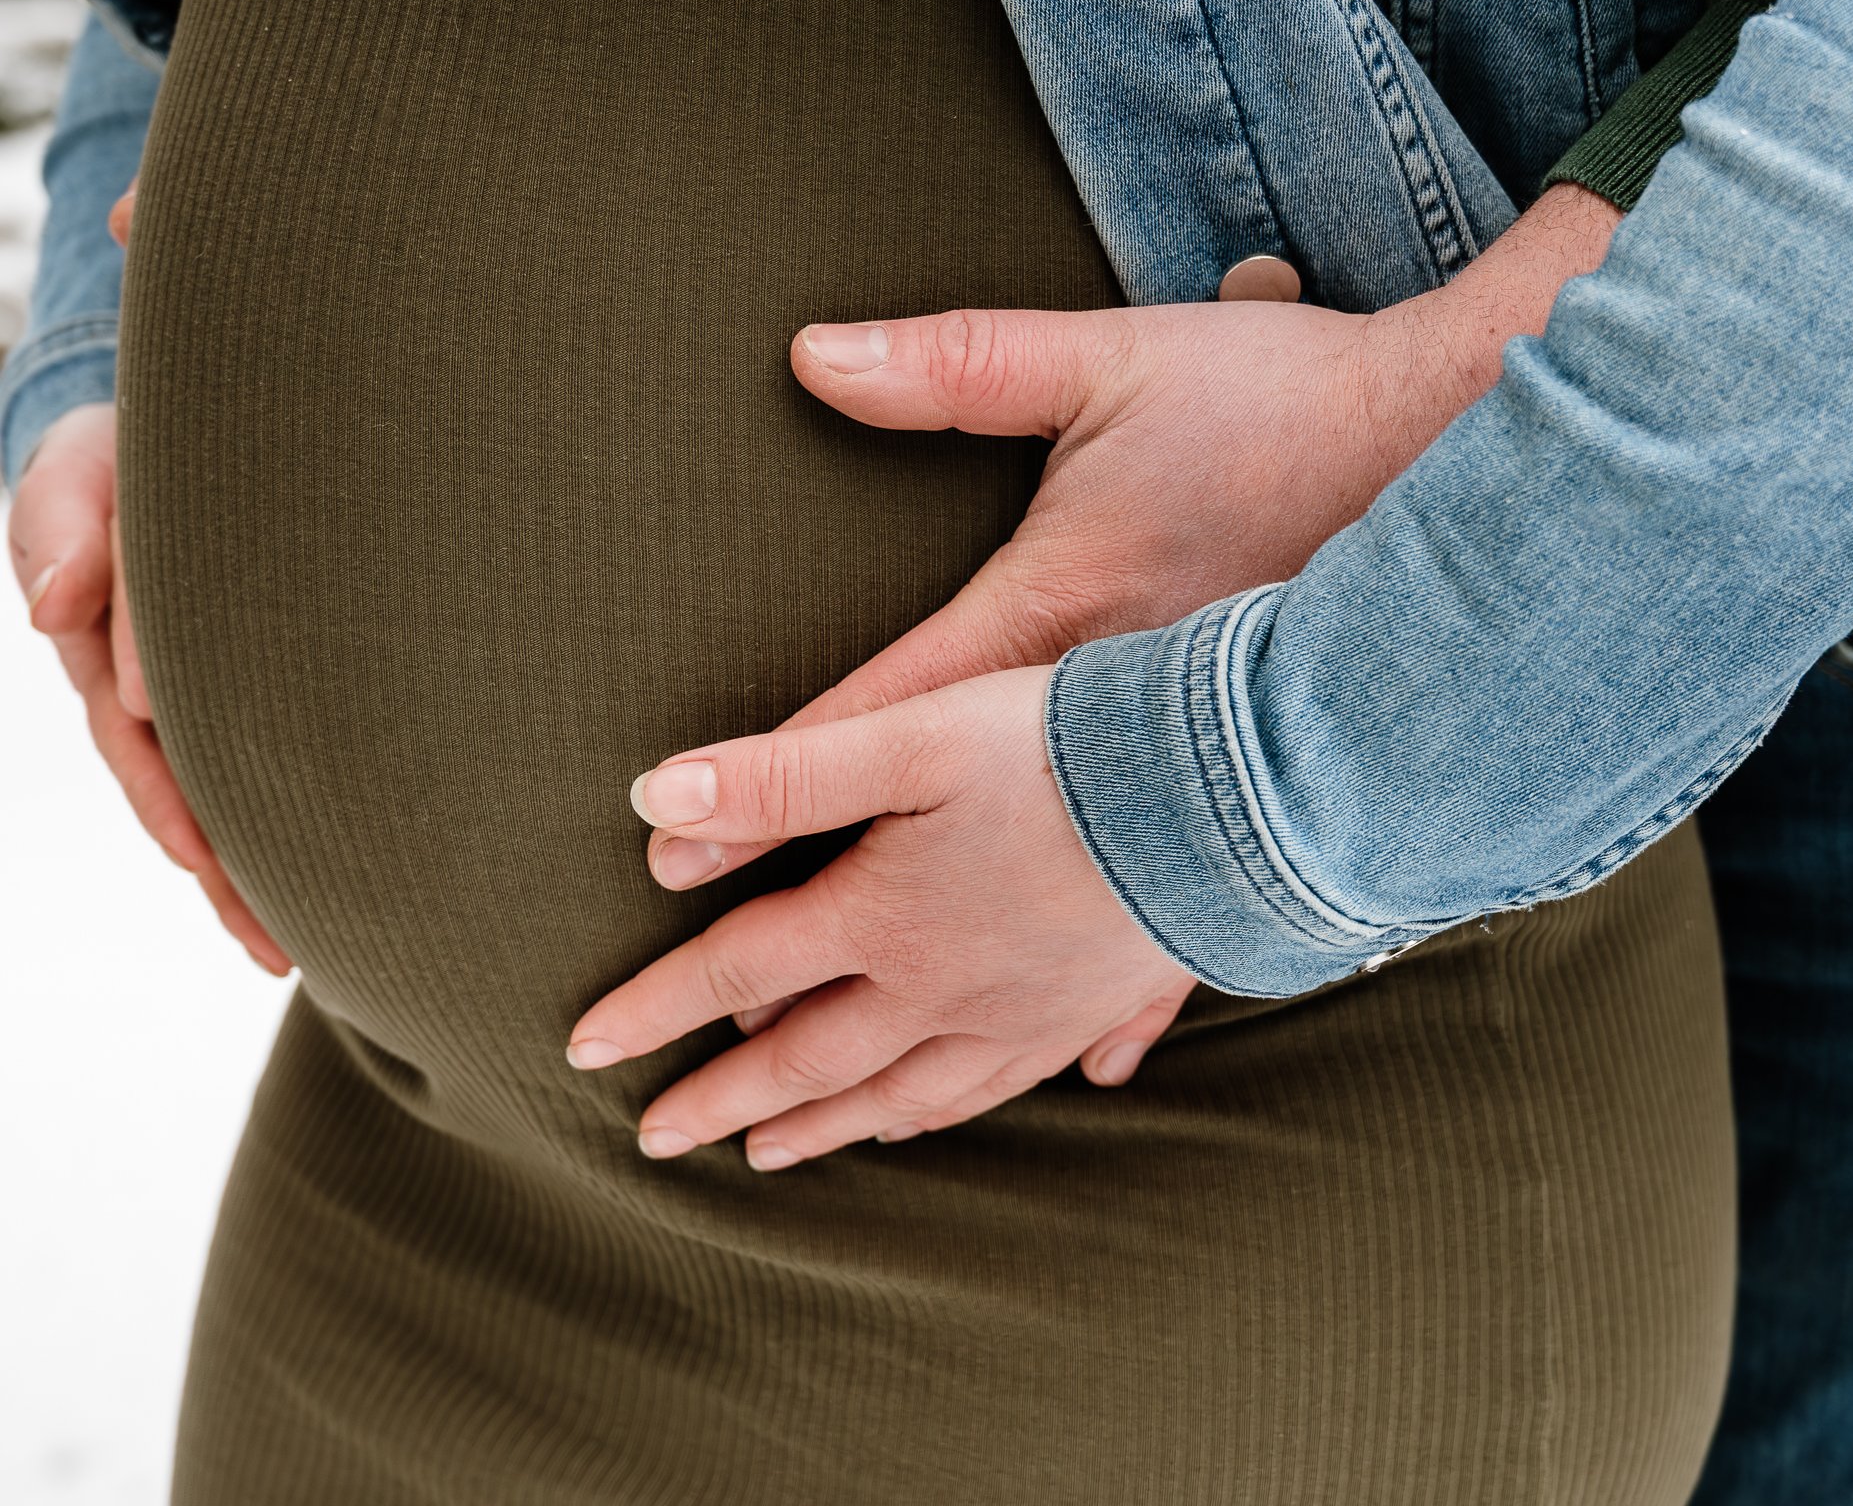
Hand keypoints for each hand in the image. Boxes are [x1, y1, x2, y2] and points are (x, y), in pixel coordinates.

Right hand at [6, 176, 288, 974]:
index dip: (174, 787)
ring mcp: (197, 691)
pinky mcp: (252, 682)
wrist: (166, 428)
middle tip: (280, 943)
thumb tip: (59, 603)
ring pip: (229, 793)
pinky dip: (293, 818)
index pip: (139, 732)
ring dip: (260, 870)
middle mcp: (146, 685)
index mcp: (104, 643)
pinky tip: (341, 876)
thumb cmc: (119, 451)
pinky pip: (270, 757)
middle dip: (227, 870)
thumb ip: (60, 521)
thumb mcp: (76, 468)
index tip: (208, 848)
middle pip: (186, 794)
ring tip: (310, 947)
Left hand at [567, 667, 1192, 1166]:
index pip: (738, 974)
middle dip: (724, 1097)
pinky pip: (991, 1086)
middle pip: (807, 1057)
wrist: (1229, 801)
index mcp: (882, 918)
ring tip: (771, 1155)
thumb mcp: (908, 734)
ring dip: (823, 1125)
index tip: (586, 1050)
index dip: (656, 1009)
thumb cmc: (1064, 750)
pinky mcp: (1083, 1009)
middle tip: (659, 1138)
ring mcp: (1016, 1013)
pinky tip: (927, 1118)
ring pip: (896, 1091)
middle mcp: (938, 988)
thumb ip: (780, 774)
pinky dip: (938, 1114)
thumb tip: (649, 802)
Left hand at [640, 185, 1619, 1109]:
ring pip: (1001, 994)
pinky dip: (1087, 1036)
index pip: (852, 753)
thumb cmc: (1284, 418)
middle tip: (669, 1113)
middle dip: (769, 1036)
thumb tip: (813, 353)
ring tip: (802, 1143)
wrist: (1465, 486)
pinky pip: (1141, 979)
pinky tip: (1080, 1086)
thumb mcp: (1111, 370)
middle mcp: (1084, 770)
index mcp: (1035, 647)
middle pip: (895, 939)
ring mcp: (1162, 830)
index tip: (659, 879)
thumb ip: (955, 367)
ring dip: (887, 1077)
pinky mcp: (1236, 844)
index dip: (744, 815)